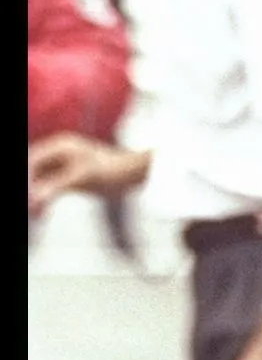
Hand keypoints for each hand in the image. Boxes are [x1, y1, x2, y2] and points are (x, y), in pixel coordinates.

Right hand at [29, 134, 146, 212]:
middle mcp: (61, 152)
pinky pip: (53, 187)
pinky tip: (43, 211)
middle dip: (31, 188)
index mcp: (60, 146)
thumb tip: (35, 199)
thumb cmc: (111, 171)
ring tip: (36, 214)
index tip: (29, 198)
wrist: (135, 173)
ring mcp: (66, 164)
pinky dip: (47, 198)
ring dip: (38, 195)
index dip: (28, 178)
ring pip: (43, 180)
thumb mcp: (81, 179)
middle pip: (36, 170)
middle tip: (31, 208)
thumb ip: (56, 187)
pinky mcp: (73, 176)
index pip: (33, 161)